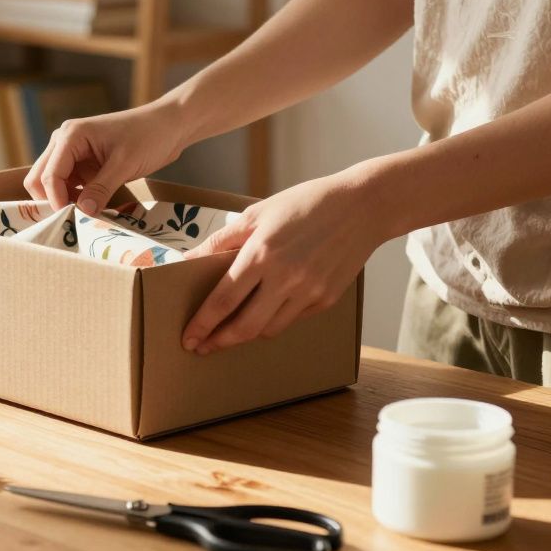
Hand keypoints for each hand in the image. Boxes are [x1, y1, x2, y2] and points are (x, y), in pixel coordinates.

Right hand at [24, 103, 188, 213]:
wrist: (169, 125)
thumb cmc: (148, 136)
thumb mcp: (125, 164)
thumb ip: (101, 188)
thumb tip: (82, 213)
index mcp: (71, 136)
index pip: (49, 174)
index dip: (55, 200)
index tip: (70, 219)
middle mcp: (64, 142)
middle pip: (39, 178)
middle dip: (51, 200)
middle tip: (71, 219)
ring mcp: (72, 154)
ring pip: (51, 184)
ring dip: (63, 201)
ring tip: (84, 216)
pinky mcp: (83, 165)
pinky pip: (68, 186)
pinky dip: (74, 199)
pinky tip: (91, 208)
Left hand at [179, 168, 386, 354]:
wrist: (362, 206)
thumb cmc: (305, 204)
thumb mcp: (256, 214)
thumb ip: (220, 241)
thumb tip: (188, 260)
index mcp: (261, 254)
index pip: (223, 301)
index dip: (202, 324)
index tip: (188, 338)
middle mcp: (285, 278)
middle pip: (244, 327)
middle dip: (218, 341)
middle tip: (202, 346)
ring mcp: (309, 292)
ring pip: (268, 329)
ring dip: (245, 334)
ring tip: (230, 330)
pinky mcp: (327, 299)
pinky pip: (292, 320)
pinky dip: (274, 319)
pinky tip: (264, 311)